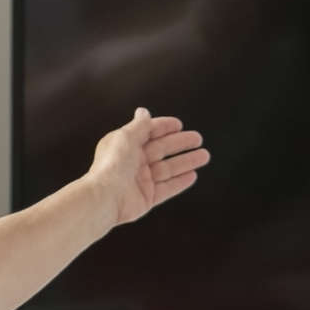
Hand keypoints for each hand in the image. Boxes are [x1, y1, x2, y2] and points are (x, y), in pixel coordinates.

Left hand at [82, 107, 209, 226]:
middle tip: (198, 139)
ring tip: (203, 156)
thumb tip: (143, 111)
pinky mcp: (146, 198)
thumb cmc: (111, 165)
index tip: (179, 124)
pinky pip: (167, 188)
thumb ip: (139, 125)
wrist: (105, 197)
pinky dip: (180, 182)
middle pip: (162, 150)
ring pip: (168, 169)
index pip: (149, 132)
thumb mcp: (126, 136)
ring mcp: (141, 181)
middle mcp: (133, 162)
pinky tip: (192, 175)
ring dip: (186, 162)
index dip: (164, 127)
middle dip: (181, 143)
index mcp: (126, 145)